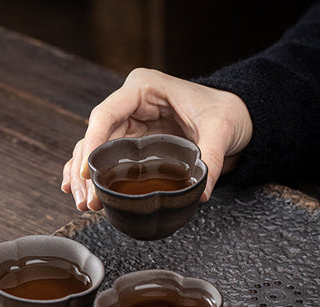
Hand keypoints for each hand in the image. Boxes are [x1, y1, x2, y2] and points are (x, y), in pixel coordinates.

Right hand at [61, 68, 252, 210]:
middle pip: (95, 137)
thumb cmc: (226, 111)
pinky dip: (94, 176)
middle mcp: (130, 105)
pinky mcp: (134, 144)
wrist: (237, 118)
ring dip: (86, 178)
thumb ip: (211, 158)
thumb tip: (200, 194)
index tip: (88, 173)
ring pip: (95, 150)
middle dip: (87, 170)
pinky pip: (106, 159)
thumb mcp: (221, 128)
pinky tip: (82, 194)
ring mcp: (130, 125)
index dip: (92, 143)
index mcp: (143, 89)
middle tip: (88, 200)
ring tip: (85, 204)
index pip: (106, 114)